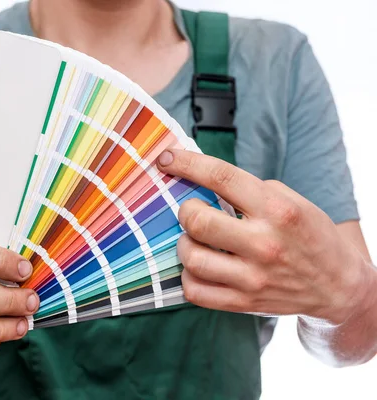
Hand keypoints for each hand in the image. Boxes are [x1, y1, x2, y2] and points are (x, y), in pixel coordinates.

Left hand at [157, 149, 372, 324]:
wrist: (337, 285)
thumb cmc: (309, 236)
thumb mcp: (291, 201)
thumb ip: (248, 190)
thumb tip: (200, 180)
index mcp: (277, 209)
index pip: (221, 177)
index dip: (186, 163)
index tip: (166, 159)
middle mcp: (264, 244)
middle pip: (196, 220)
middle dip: (186, 209)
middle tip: (193, 210)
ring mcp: (252, 278)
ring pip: (191, 257)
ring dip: (184, 243)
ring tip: (196, 239)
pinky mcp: (243, 303)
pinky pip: (194, 290)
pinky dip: (188, 275)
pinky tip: (200, 265)